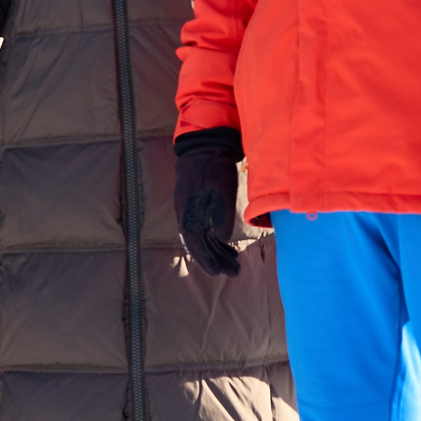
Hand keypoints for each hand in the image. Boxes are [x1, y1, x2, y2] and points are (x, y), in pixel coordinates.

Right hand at [173, 126, 244, 277]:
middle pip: (199, 243)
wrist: (205, 146)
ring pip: (202, 237)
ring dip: (218, 251)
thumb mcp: (223, 190)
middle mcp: (186, 213)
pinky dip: (216, 239)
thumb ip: (223, 214)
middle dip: (215, 260)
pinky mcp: (197, 204)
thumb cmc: (215, 168)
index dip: (206, 259)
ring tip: (234, 264)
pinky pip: (204, 228)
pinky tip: (228, 246)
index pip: (194, 242)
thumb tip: (223, 237)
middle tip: (234, 272)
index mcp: (189, 212)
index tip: (217, 273)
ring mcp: (191, 209)